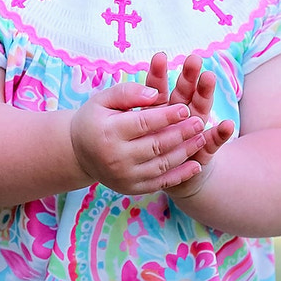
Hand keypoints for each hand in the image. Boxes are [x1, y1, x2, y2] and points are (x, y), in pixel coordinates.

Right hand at [69, 79, 206, 194]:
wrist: (78, 153)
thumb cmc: (94, 120)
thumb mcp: (103, 99)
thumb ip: (128, 92)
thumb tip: (156, 93)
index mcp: (108, 132)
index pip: (144, 123)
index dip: (167, 116)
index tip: (185, 107)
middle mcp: (116, 158)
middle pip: (156, 145)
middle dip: (181, 133)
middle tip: (199, 121)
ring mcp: (124, 176)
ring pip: (162, 164)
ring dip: (185, 152)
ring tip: (201, 138)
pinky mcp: (131, 189)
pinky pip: (160, 183)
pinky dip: (180, 175)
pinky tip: (196, 165)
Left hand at [144, 53, 234, 196]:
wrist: (164, 177)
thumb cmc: (142, 150)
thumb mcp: (134, 128)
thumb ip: (133, 106)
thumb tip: (148, 94)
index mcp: (160, 107)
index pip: (159, 87)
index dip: (158, 73)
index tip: (159, 56)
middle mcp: (180, 115)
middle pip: (185, 92)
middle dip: (189, 75)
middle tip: (193, 58)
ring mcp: (195, 130)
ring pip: (201, 109)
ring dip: (205, 94)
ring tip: (208, 78)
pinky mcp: (204, 150)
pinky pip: (213, 142)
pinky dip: (220, 135)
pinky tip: (227, 125)